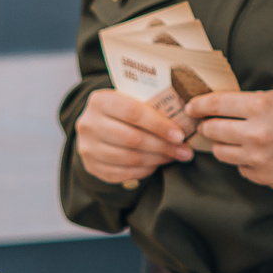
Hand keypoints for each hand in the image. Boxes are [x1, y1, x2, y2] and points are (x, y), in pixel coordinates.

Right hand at [76, 88, 191, 185]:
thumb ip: (151, 106)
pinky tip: (157, 164)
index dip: (159, 125)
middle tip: (185, 151)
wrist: (98, 125)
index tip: (180, 135)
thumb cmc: (124, 110)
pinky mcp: (91, 166)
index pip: (133, 112)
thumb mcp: (132, 100)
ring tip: (174, 157)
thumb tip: (184, 122)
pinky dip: (144, 170)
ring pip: (129, 158)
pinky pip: (123, 173)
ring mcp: (88, 147)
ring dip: (157, 159)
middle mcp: (89, 123)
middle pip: (132, 138)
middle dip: (163, 146)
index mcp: (100, 100)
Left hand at [185, 90, 272, 189]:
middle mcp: (256, 132)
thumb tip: (219, 105)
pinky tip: (253, 153)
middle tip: (207, 124)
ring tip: (230, 139)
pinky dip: (241, 160)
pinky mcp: (262, 176)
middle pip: (212, 129)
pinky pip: (238, 167)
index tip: (191, 106)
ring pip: (220, 152)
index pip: (216, 103)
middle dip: (207, 125)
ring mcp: (258, 157)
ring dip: (221, 144)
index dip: (199, 104)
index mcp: (261, 106)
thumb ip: (250, 101)